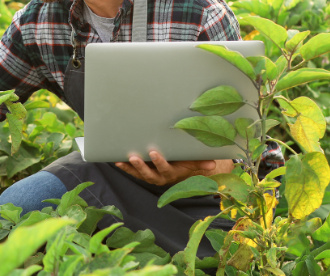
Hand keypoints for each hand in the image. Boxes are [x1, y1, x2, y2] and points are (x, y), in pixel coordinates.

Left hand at [115, 151, 233, 185]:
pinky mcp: (142, 174)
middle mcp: (159, 177)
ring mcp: (150, 176)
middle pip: (149, 174)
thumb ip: (202, 162)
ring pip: (139, 174)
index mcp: (171, 174)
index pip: (165, 169)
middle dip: (141, 166)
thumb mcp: (194, 163)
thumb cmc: (186, 163)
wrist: (180, 170)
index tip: (154, 152)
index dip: (159, 162)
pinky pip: (132, 172)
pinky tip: (116, 161)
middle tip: (134, 157)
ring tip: (121, 160)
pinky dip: (125, 167)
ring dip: (130, 168)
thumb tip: (213, 164)